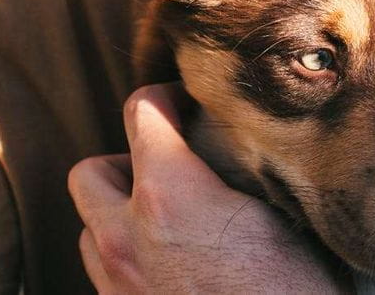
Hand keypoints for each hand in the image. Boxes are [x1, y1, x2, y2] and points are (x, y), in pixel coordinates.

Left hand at [68, 83, 338, 292]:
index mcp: (170, 196)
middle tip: (168, 172)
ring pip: (89, 228)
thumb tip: (238, 144)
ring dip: (117, 216)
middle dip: (123, 164)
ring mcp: (117, 286)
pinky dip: (124, 261)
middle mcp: (127, 237)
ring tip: (165, 224)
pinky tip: (169, 268)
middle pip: (90, 172)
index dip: (164, 98)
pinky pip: (102, 276)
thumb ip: (244, 174)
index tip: (185, 107)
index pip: (141, 111)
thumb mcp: (285, 219)